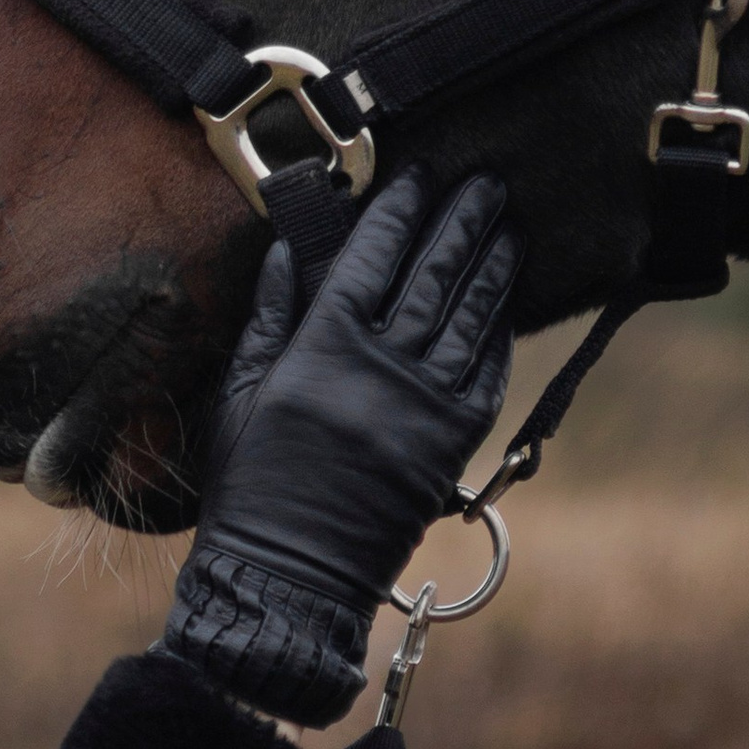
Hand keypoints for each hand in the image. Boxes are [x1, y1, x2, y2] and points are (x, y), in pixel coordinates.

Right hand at [163, 170, 519, 725]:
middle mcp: (382, 368)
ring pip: (469, 317)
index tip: (420, 175)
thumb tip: (288, 248)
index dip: (400, 212)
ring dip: (493, 266)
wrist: (290, 573)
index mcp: (323, 349)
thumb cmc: (249, 485)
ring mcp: (424, 405)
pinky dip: (499, 335)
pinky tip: (507, 303)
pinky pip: (487, 376)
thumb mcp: (239, 394)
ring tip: (509, 225)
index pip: (371, 258)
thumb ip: (269, 316)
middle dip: (462, 221)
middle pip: (434, 275)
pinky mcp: (451, 444)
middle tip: (487, 180)